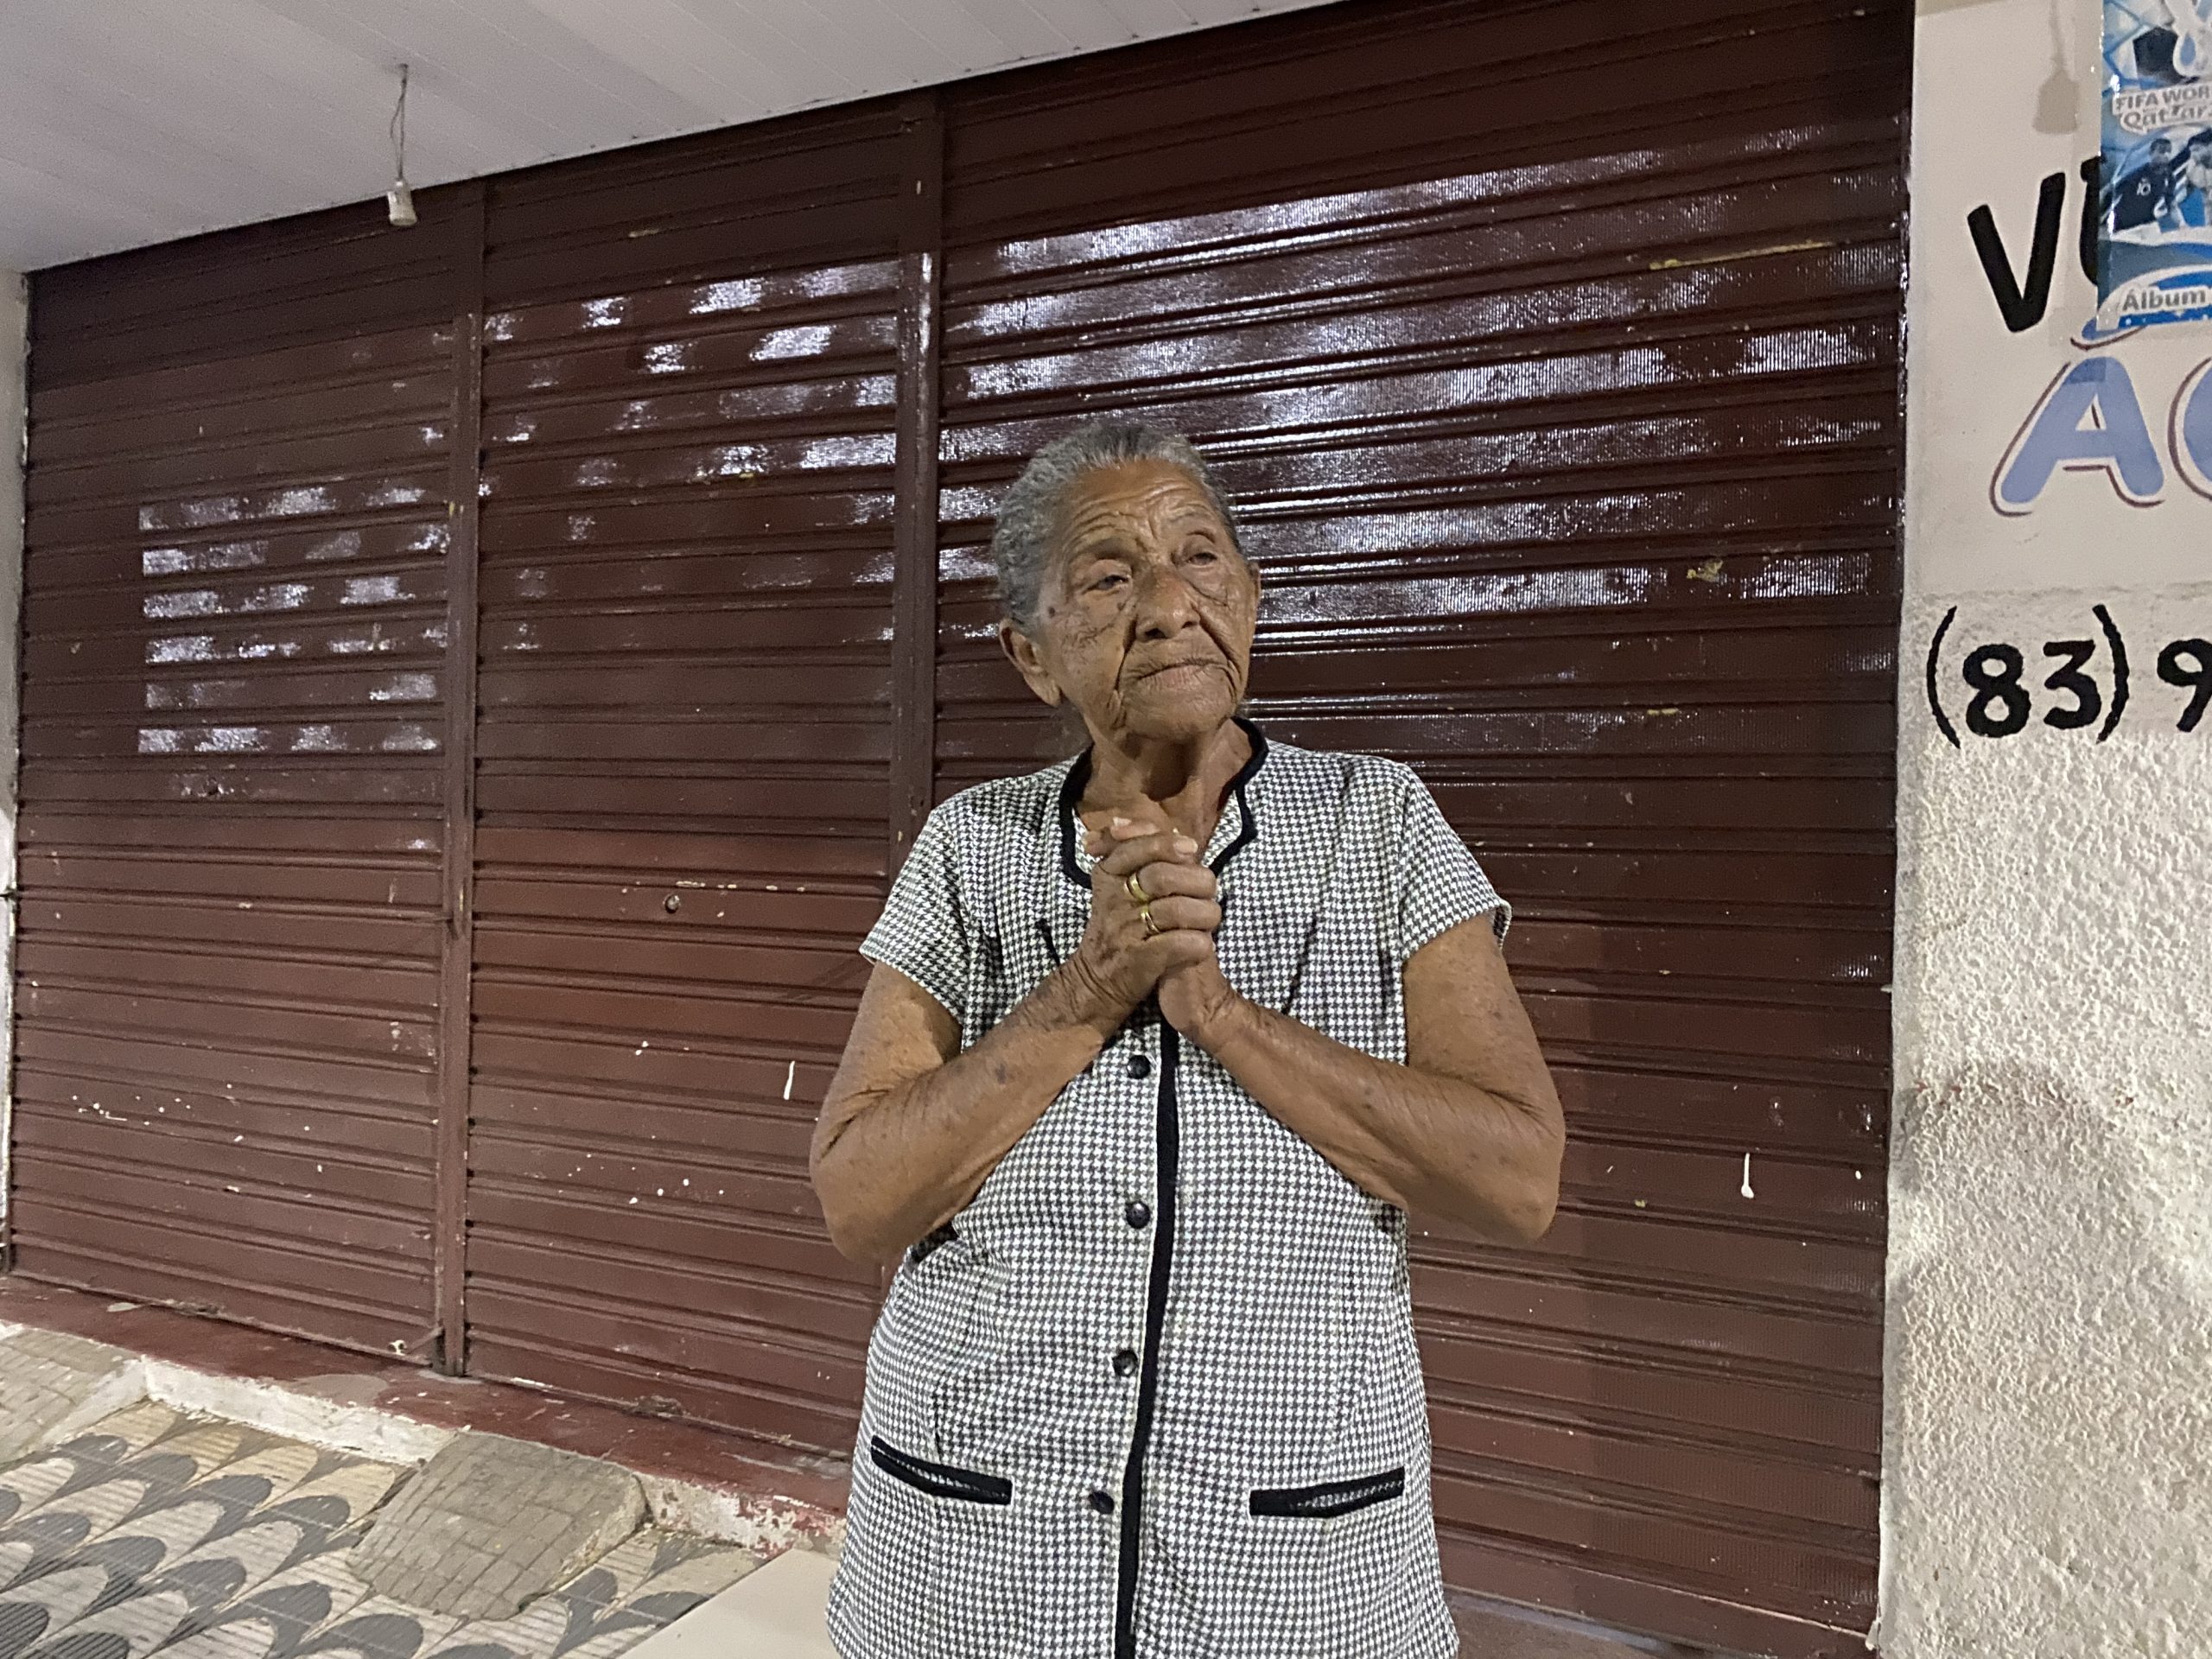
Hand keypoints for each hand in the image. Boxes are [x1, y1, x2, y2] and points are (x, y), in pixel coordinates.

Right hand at [1050, 814, 1219, 1035]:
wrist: (1096, 981)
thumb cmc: (1117, 926)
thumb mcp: (1111, 885)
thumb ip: (1124, 851)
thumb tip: (1124, 820)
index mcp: (1107, 876)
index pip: (1136, 848)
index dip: (1167, 845)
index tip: (1191, 849)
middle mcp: (1112, 901)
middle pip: (1161, 876)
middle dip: (1197, 880)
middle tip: (1210, 889)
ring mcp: (1125, 931)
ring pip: (1176, 911)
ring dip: (1205, 914)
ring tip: (1211, 919)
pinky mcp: (1140, 961)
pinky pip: (1179, 944)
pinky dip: (1199, 943)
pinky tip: (1203, 944)